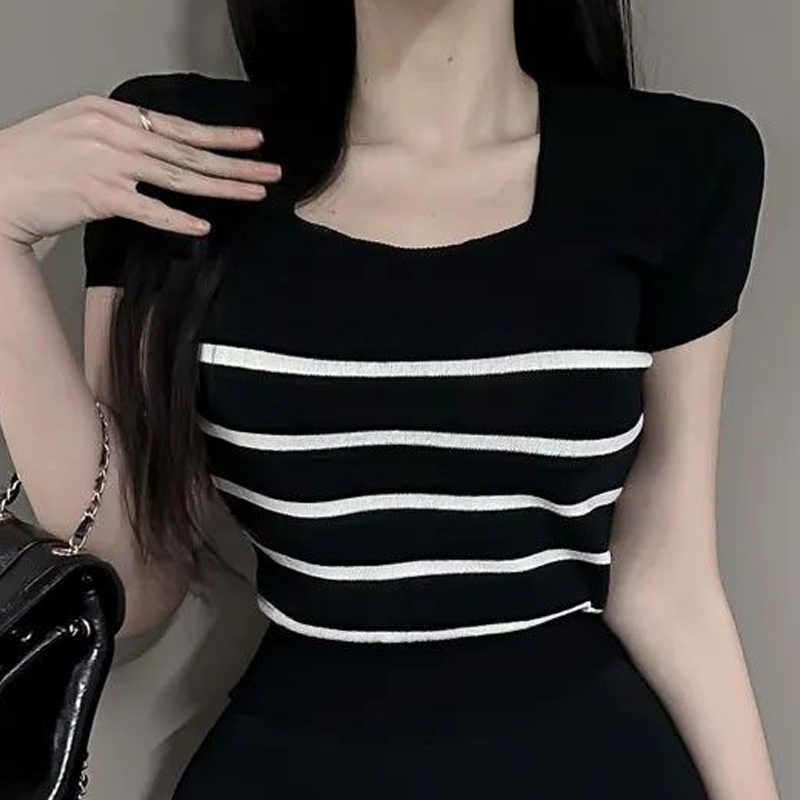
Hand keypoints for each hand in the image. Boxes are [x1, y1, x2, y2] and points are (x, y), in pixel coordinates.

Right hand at [0, 92, 281, 247]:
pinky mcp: (98, 195)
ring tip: (255, 192)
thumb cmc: (35, 161)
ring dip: (222, 186)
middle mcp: (114, 132)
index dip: (220, 136)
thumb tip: (163, 149)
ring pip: (179, 177)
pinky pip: (148, 209)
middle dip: (235, 162)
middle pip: (189, 152)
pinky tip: (204, 225)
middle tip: (271, 171)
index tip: (253, 141)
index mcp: (111, 112)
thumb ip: (122, 135)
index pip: (179, 126)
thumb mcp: (79, 129)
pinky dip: (177, 218)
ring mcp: (107, 162)